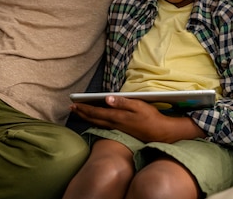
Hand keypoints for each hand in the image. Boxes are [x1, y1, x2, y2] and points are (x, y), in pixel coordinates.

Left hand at [71, 96, 203, 142]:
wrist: (160, 132)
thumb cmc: (151, 117)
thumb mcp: (139, 105)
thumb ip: (123, 102)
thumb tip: (107, 99)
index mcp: (117, 116)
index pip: (96, 112)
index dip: (84, 108)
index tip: (74, 104)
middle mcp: (115, 124)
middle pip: (94, 119)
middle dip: (82, 113)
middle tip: (72, 108)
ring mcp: (118, 128)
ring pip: (98, 123)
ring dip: (88, 118)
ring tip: (80, 113)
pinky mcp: (121, 130)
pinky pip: (103, 125)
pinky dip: (96, 121)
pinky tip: (95, 119)